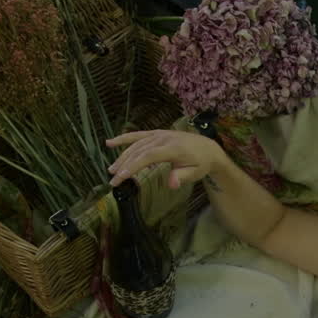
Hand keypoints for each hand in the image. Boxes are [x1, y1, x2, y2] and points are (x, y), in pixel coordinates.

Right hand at [105, 130, 225, 188]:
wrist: (207, 148)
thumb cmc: (201, 163)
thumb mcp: (195, 173)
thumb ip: (182, 177)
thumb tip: (171, 184)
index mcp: (173, 148)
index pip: (149, 156)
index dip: (134, 166)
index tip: (122, 177)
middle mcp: (164, 138)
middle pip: (139, 151)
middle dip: (124, 165)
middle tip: (113, 180)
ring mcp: (159, 134)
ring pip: (136, 144)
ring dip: (122, 157)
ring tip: (111, 171)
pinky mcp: (156, 134)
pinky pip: (138, 135)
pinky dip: (123, 138)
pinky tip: (109, 143)